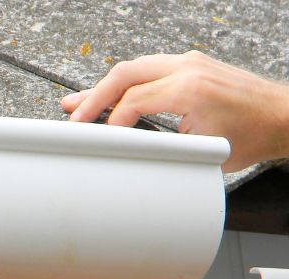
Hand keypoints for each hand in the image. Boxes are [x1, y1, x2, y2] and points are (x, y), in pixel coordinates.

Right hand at [61, 51, 288, 171]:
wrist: (283, 117)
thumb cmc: (252, 136)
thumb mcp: (202, 153)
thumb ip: (161, 149)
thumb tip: (127, 153)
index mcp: (188, 88)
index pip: (132, 101)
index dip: (109, 123)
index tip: (98, 140)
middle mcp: (187, 68)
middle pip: (125, 74)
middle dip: (93, 97)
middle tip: (72, 116)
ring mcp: (190, 63)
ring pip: (133, 68)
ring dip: (105, 87)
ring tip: (77, 103)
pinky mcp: (191, 66)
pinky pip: (148, 69)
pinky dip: (125, 83)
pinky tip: (108, 94)